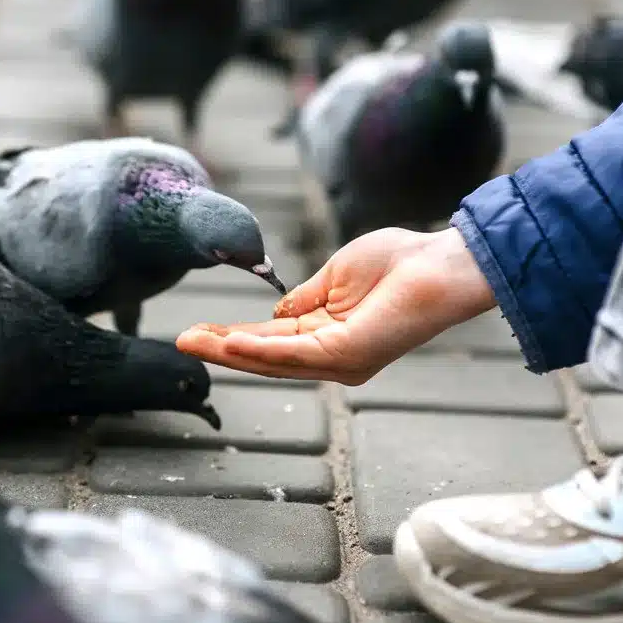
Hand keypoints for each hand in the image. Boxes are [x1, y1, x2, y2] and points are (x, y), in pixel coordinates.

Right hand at [175, 227, 497, 384]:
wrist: (440, 263)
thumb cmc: (400, 262)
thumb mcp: (335, 275)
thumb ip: (303, 297)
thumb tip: (275, 310)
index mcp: (327, 334)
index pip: (270, 338)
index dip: (233, 336)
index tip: (198, 330)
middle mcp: (331, 355)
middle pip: (264, 356)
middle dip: (221, 348)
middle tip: (182, 340)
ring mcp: (339, 360)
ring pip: (272, 360)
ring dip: (229, 351)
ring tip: (194, 341)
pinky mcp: (348, 355)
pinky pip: (293, 354)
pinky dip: (259, 350)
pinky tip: (230, 344)